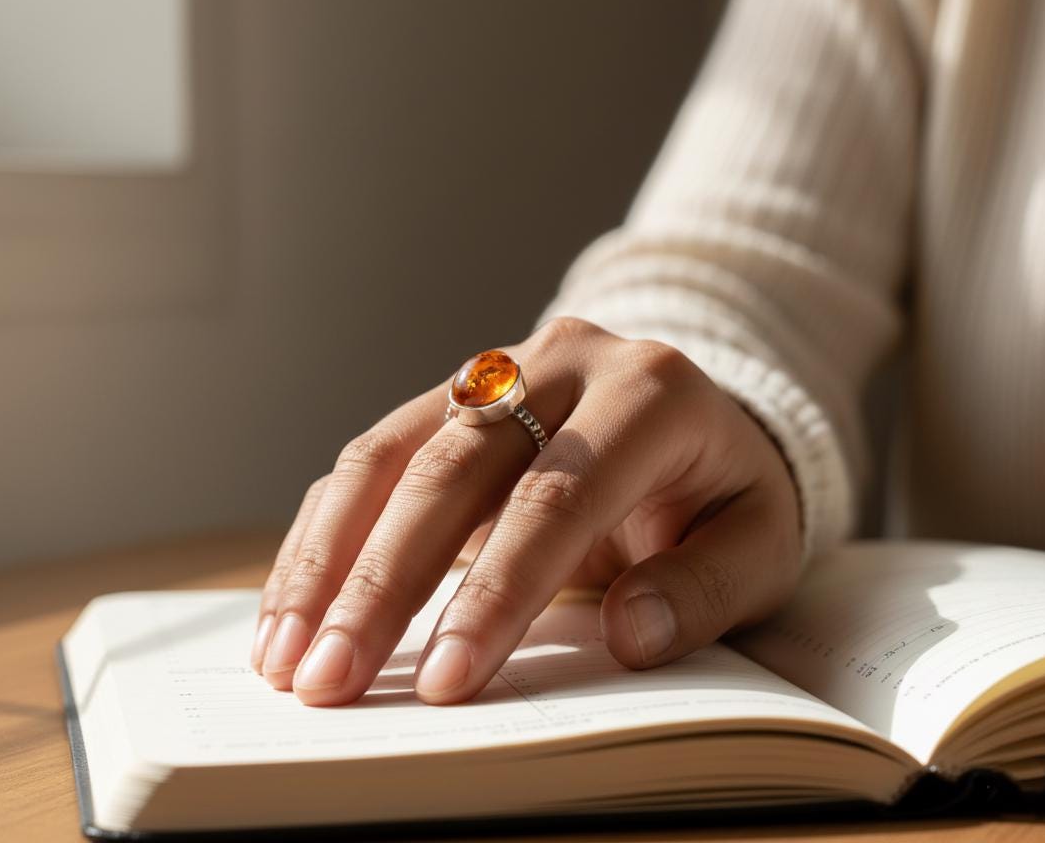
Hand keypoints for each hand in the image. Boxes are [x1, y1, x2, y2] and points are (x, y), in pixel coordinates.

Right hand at [251, 316, 802, 704]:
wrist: (697, 417)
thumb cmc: (724, 492)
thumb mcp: (760, 543)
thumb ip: (705, 587)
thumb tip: (629, 633)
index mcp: (649, 393)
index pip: (557, 496)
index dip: (495, 591)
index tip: (444, 681)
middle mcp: (559, 363)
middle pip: (451, 468)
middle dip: (380, 581)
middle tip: (328, 679)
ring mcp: (495, 372)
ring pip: (389, 453)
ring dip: (328, 559)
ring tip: (284, 655)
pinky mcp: (450, 400)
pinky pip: (372, 459)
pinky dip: (326, 535)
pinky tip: (293, 605)